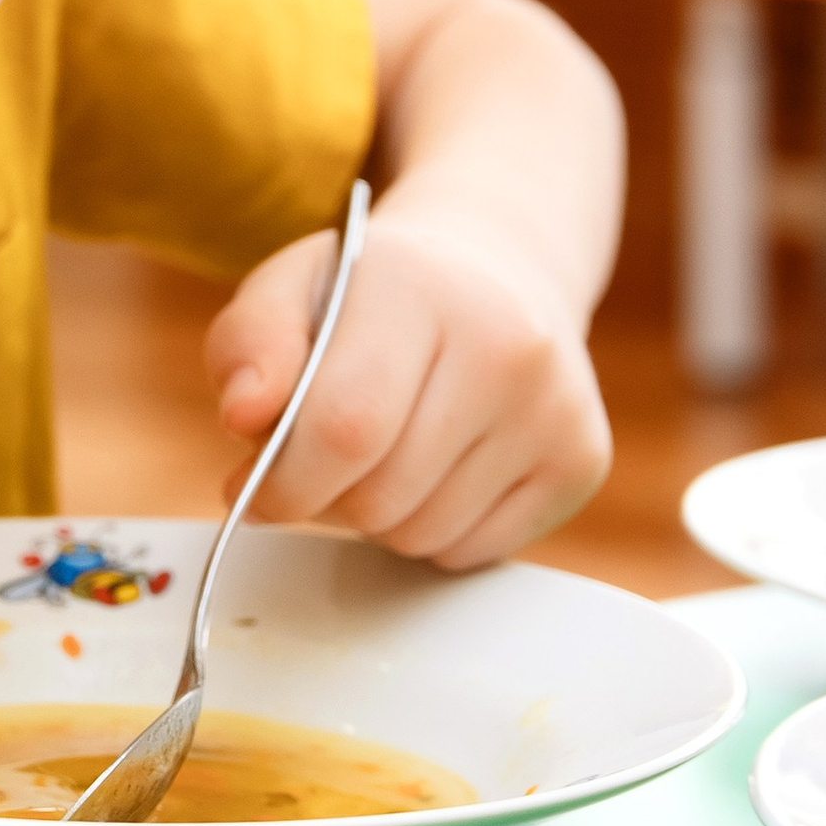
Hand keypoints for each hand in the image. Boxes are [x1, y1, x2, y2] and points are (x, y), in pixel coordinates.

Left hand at [206, 209, 610, 567]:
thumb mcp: (293, 290)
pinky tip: (438, 467)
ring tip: (386, 453)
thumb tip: (244, 416)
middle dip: (326, 500)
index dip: (283, 482)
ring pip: (422, 535)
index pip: (345, 428)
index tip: (254, 488)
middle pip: (380, 497)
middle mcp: (507, 346)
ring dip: (379, 516)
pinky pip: (470, 551)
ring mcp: (554, 408)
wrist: (497, 274)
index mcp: (420, 289)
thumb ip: (249, 346)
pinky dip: (433, 530)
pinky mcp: (581, 461)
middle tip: (322, 463)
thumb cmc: (375, 296)